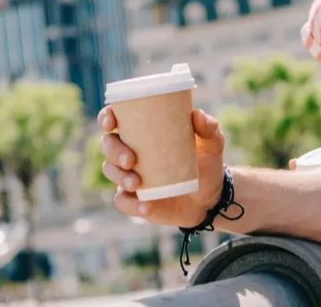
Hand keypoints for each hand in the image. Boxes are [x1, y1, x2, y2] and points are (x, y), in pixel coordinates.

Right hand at [99, 106, 226, 227]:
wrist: (210, 198)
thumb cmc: (206, 163)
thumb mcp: (213, 144)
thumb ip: (209, 128)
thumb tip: (197, 114)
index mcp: (144, 131)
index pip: (116, 118)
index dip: (107, 117)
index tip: (110, 122)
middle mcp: (131, 150)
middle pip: (108, 144)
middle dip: (114, 150)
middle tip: (131, 160)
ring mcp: (130, 175)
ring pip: (110, 170)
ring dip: (119, 176)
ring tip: (137, 183)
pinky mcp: (134, 198)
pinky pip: (122, 201)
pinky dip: (131, 204)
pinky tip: (146, 206)